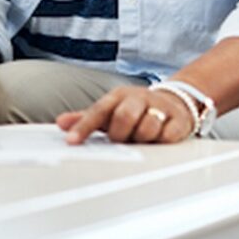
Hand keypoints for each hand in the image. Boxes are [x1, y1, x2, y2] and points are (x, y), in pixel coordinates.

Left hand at [56, 86, 194, 144]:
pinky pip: (168, 136)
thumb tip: (60, 123)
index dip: (83, 127)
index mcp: (118, 97)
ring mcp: (159, 108)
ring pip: (147, 128)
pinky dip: (161, 141)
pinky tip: (159, 140)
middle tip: (121, 141)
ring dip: (141, 139)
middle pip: (124, 116)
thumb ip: (85, 118)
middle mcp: (138, 99)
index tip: (71, 141)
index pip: (97, 111)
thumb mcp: (110, 111)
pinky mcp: (178, 120)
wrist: (174, 101)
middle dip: (119, 134)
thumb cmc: (135, 109)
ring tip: (141, 139)